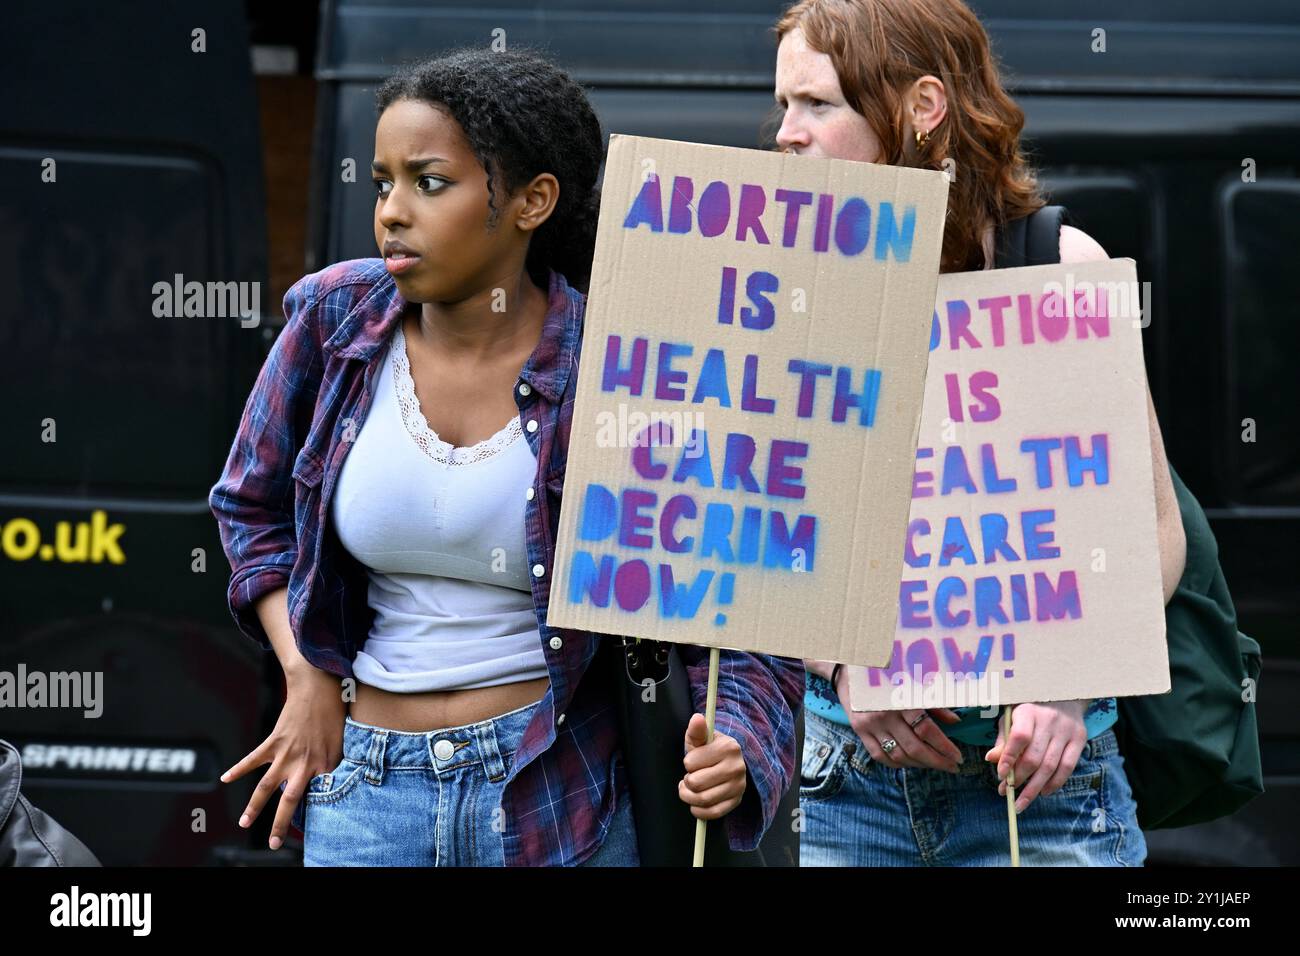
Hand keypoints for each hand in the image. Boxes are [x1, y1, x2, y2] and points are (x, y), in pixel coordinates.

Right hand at [219, 665, 346, 849]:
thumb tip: (331, 781)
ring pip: (266, 787)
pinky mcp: (274, 741)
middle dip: (279, 824)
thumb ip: (335, 763)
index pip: (318, 798)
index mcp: (325, 765)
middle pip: (289, 801)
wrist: (319, 686)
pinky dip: (238, 769)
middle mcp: (305, 763)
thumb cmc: (336, 713)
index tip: (309, 832)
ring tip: (243, 823)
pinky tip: (225, 778)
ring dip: (254, 807)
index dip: (314, 816)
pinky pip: (253, 759)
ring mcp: (287, 753)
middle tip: (272, 844)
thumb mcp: (343, 741)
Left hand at [678, 713, 747, 819]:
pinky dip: (698, 811)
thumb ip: (696, 730)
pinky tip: (696, 803)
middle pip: (696, 783)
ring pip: (703, 800)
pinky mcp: (737, 801)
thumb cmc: (709, 750)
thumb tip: (697, 718)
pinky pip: (713, 813)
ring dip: (689, 797)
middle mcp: (737, 767)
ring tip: (690, 789)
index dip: (687, 763)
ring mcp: (739, 786)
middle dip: (686, 782)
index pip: (691, 763)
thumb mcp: (701, 739)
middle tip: (689, 778)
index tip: (693, 760)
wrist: (729, 763)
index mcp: (729, 748)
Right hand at [836, 665, 964, 771]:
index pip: (926, 730)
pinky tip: (911, 763)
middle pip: (914, 748)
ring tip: (934, 764)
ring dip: (920, 764)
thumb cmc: (886, 674)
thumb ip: (933, 704)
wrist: (848, 668)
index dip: (944, 746)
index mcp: (899, 700)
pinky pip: (880, 756)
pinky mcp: (859, 732)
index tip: (957, 756)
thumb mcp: (911, 683)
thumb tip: (955, 722)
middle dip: (937, 761)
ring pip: (898, 756)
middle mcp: (883, 715)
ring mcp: (869, 726)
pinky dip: (898, 764)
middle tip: (952, 766)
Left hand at [985, 700, 1086, 812]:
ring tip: (1022, 801)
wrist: (1063, 695)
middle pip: (1034, 757)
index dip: (1009, 758)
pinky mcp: (1080, 739)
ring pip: (1050, 766)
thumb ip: (1003, 739)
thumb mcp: (1012, 717)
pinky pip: (1068, 767)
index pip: (1019, 738)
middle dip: (1019, 779)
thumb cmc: (1030, 710)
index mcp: (1029, 711)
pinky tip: (1043, 792)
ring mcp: (1067, 730)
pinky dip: (1055, 783)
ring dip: (1034, 788)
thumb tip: (991, 759)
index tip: (1000, 774)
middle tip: (1007, 792)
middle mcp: (1049, 720)